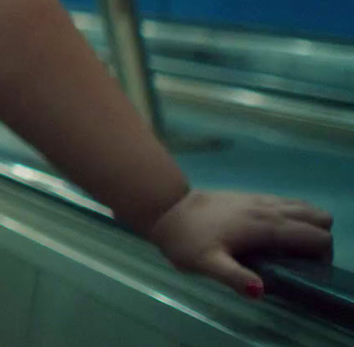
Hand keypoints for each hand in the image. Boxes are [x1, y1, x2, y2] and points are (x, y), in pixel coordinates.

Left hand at [147, 189, 333, 297]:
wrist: (166, 209)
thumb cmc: (185, 240)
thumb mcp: (206, 264)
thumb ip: (233, 277)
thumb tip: (260, 290)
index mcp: (264, 226)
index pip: (316, 236)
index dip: (321, 254)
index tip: (304, 270)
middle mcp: (269, 209)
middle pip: (318, 217)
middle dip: (320, 240)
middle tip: (298, 261)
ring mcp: (261, 200)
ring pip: (305, 207)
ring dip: (308, 226)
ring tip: (286, 250)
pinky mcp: (252, 196)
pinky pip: (288, 203)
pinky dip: (295, 217)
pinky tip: (275, 234)